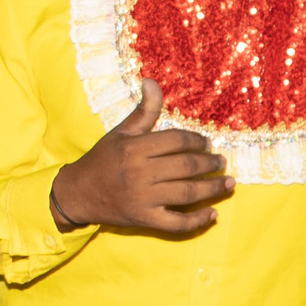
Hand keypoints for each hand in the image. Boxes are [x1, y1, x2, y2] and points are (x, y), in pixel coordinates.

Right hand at [48, 79, 228, 232]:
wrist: (77, 193)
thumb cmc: (102, 160)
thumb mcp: (120, 133)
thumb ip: (142, 111)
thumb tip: (152, 81)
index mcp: (133, 148)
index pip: (176, 140)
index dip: (196, 140)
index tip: (206, 143)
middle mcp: (139, 172)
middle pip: (186, 166)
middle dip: (209, 163)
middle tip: (221, 162)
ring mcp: (142, 198)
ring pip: (187, 193)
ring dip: (213, 189)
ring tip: (227, 184)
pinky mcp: (144, 219)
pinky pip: (177, 223)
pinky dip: (198, 220)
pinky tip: (212, 214)